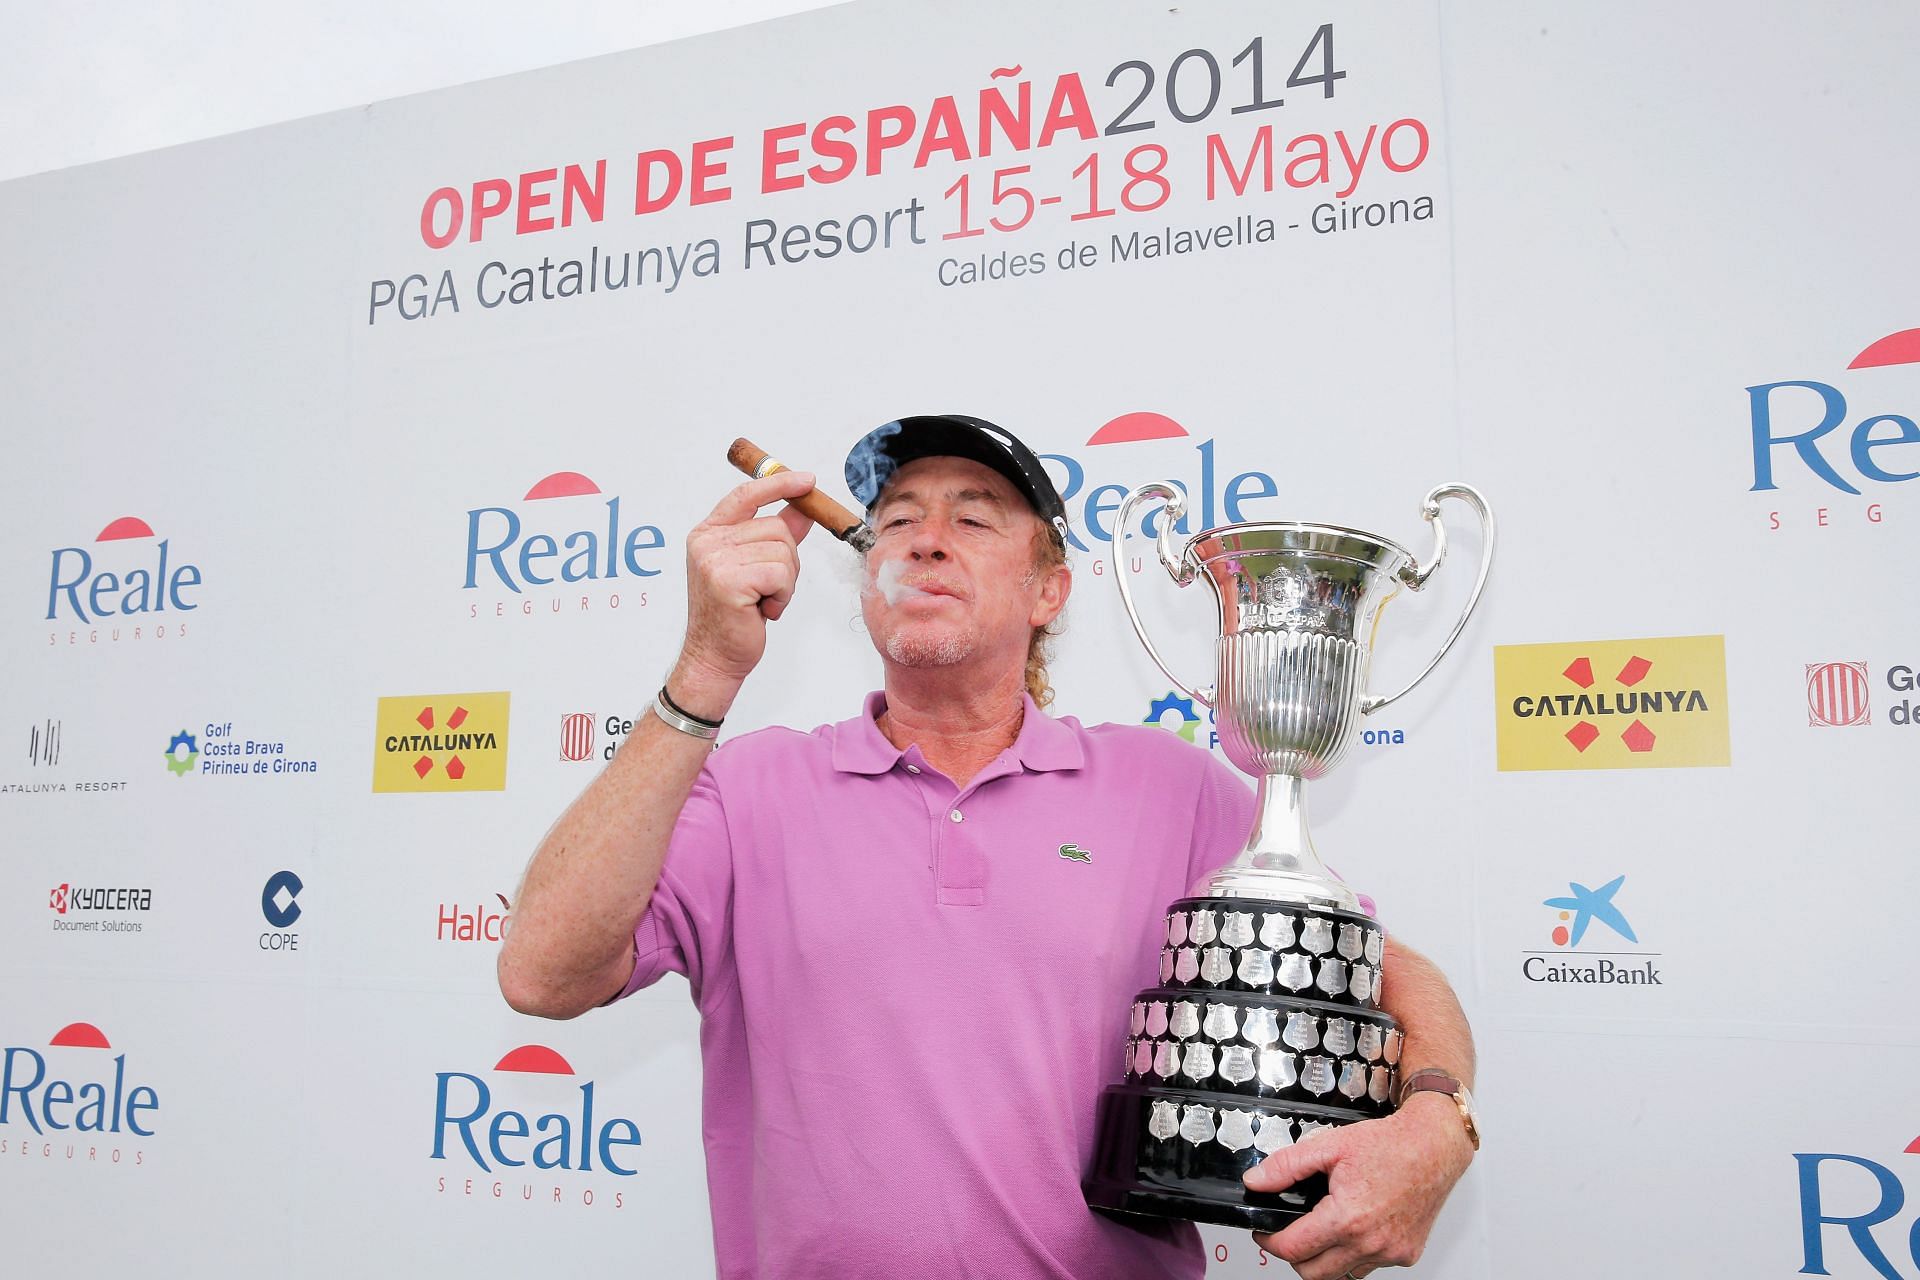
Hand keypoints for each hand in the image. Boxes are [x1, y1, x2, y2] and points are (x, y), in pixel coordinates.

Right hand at [673, 470, 815, 709]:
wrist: (715, 657)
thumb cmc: (734, 616)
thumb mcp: (755, 567)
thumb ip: (776, 536)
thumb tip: (803, 510)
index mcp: (708, 533)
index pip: (747, 495)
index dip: (780, 483)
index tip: (808, 480)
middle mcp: (707, 542)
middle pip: (776, 527)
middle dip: (787, 561)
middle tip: (768, 589)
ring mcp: (714, 560)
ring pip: (783, 552)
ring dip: (785, 583)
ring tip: (762, 601)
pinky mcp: (728, 580)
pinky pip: (781, 573)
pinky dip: (782, 595)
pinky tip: (762, 611)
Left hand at [1245, 1097, 1473, 1278]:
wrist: (1434, 1146)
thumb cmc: (1390, 1144)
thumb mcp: (1328, 1146)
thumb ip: (1286, 1166)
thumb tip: (1256, 1182)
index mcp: (1347, 1219)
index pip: (1293, 1250)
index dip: (1270, 1242)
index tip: (1264, 1234)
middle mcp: (1370, 1243)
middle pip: (1314, 1274)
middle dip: (1295, 1256)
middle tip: (1290, 1234)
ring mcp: (1390, 1253)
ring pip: (1343, 1274)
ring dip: (1326, 1259)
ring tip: (1322, 1229)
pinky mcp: (1406, 1255)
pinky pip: (1370, 1267)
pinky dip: (1356, 1255)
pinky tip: (1355, 1230)